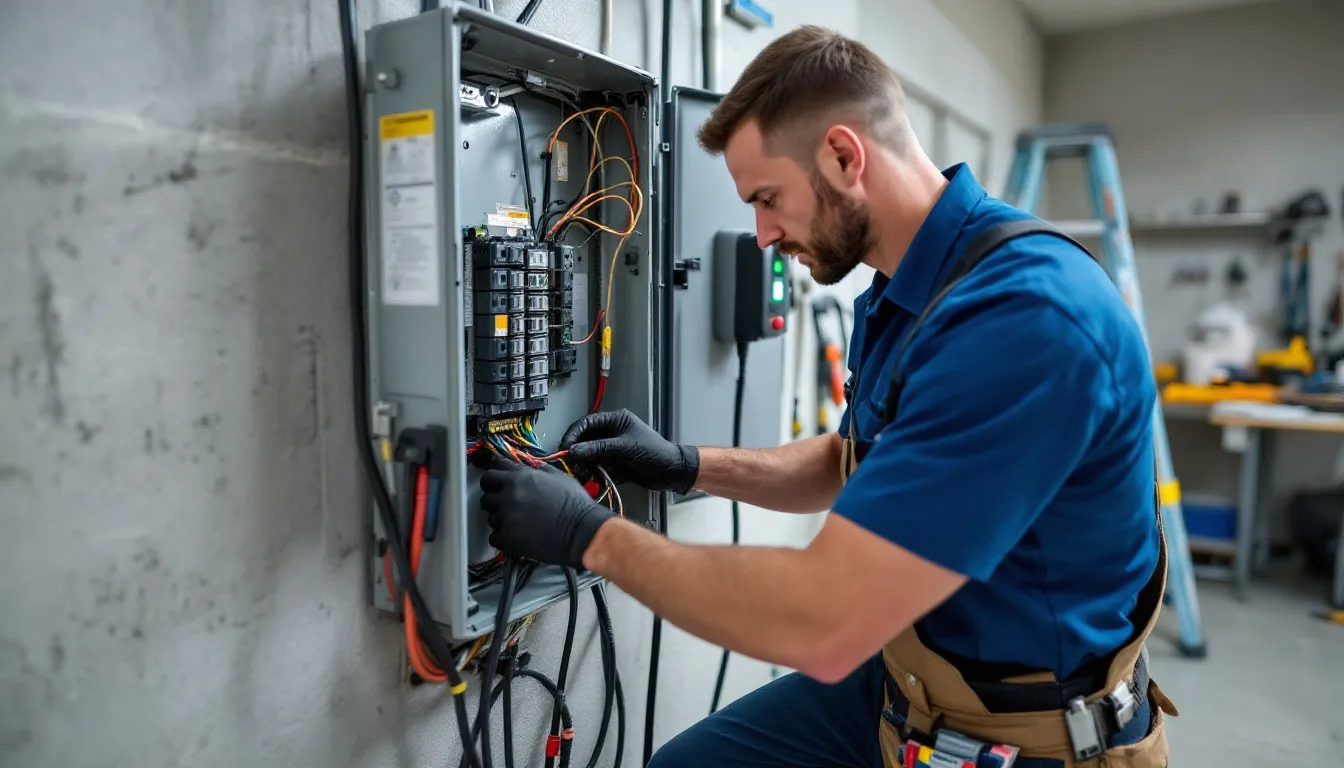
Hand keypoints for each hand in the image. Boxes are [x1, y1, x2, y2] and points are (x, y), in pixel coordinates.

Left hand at [478, 459, 614, 568]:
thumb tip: (528, 467)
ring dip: (501, 520)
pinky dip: (503, 538)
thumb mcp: (558, 477)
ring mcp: (506, 518)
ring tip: (519, 523)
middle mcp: (508, 495)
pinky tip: (517, 536)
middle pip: (486, 496)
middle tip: (507, 505)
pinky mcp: (507, 539)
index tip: (497, 484)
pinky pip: (494, 537)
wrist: (581, 531)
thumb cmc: (574, 504)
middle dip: (494, 500)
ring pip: (490, 517)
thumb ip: (538, 470)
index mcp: (519, 478)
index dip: (494, 479)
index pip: (491, 472)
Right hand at [560, 409, 698, 492]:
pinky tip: (592, 479)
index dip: (573, 434)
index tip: (565, 447)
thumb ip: (600, 448)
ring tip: (580, 473)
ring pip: (590, 456)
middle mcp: (612, 434)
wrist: (672, 472)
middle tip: (570, 463)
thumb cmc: (657, 452)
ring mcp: (612, 450)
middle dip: (577, 452)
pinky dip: (593, 474)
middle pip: (585, 441)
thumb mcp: (627, 448)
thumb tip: (577, 449)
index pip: (587, 423)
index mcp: (616, 421)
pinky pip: (597, 468)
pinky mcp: (614, 465)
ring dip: (584, 465)